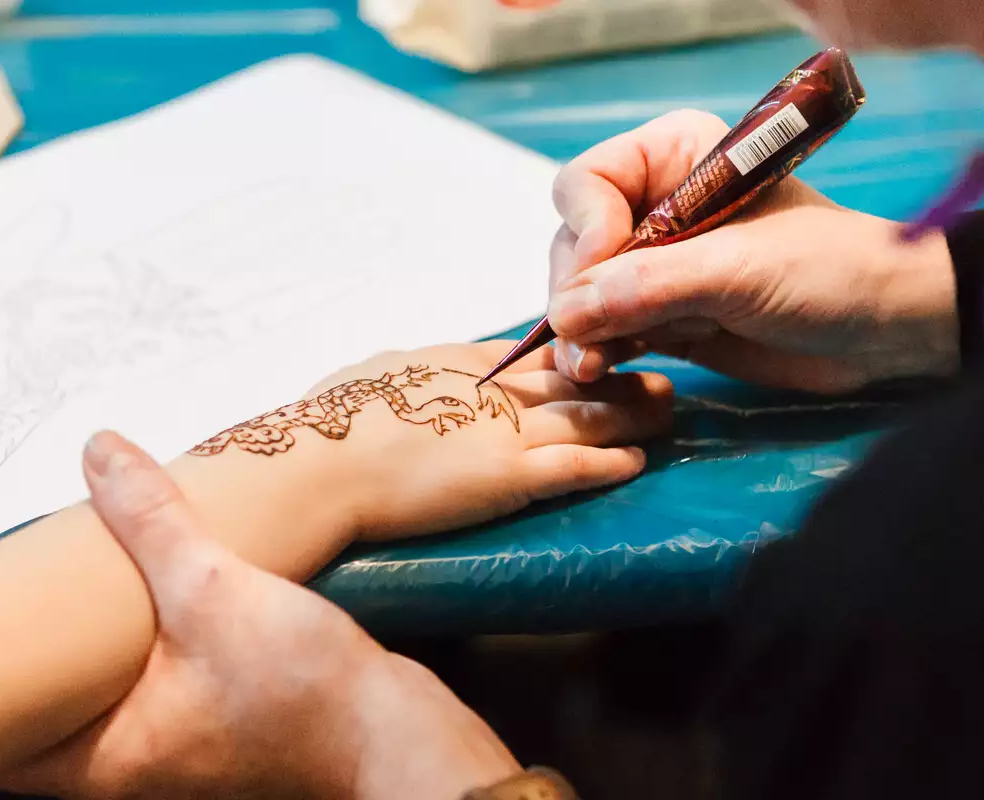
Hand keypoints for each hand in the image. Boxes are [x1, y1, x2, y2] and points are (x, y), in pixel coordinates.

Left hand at [0, 432, 520, 799]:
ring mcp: (166, 758)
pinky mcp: (204, 735)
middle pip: (30, 734)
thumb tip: (100, 454)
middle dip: (0, 679)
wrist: (396, 733)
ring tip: (32, 605)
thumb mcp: (214, 590)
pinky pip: (133, 699)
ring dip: (62, 666)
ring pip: (84, 714)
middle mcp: (125, 771)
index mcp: (104, 761)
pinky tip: (122, 609)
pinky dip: (114, 660)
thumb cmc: (308, 694)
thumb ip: (152, 519)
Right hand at [194, 340, 672, 541]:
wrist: (315, 465)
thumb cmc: (326, 423)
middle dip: (620, 368)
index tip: (608, 338)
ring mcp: (502, 431)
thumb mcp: (374, 377)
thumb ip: (407, 374)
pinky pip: (573, 467)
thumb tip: (407, 373)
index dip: (577, 344)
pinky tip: (639, 462)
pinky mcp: (506, 476)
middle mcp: (490, 390)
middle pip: (573, 374)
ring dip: (633, 411)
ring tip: (668, 406)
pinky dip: (610, 463)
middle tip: (661, 363)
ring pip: (587, 415)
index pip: (532, 348)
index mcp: (457, 362)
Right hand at [547, 109, 960, 392]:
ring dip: (582, 331)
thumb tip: (564, 314)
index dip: (585, 231)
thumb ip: (648, 287)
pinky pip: (606, 330)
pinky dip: (598, 352)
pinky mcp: (665, 316)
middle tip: (591, 341)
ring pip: (582, 293)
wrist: (889, 328)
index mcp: (674, 158)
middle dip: (577, 292)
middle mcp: (656, 204)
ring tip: (594, 368)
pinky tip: (603, 372)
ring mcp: (658, 265)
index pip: (586, 184)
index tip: (601, 277)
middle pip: (574, 243)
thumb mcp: (736, 271)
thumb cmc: (829, 272)